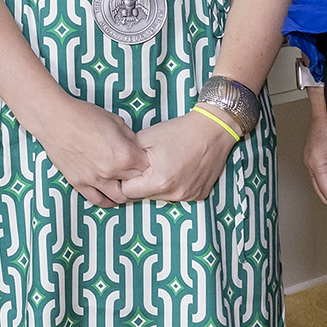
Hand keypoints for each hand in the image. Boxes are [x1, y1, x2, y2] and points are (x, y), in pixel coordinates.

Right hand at [28, 94, 149, 207]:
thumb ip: (130, 138)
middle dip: (138, 179)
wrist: (55, 119)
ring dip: (125, 193)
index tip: (145, 161)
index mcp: (124, 154)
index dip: (148, 164)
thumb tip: (138, 147)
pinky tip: (110, 196)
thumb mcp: (116, 121)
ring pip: (119, 198)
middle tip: (138, 174)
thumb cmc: (84, 115)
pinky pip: (97, 200)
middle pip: (135, 184)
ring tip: (125, 186)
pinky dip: (107, 200)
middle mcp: (112, 171)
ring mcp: (95, 180)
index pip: (147, 169)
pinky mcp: (79, 183)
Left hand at [119, 111, 237, 203]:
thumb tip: (113, 166)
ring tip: (165, 163)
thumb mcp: (145, 138)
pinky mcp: (199, 195)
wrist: (213, 130)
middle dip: (141, 182)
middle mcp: (175, 194)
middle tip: (149, 162)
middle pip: (144, 195)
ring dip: (157, 184)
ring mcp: (189, 197)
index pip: (128, 192)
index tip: (130, 167)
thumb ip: (126, 156)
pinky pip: (177, 194)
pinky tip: (179, 168)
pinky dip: (174, 185)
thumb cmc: (178, 131)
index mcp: (158, 182)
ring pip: (160, 196)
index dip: (125, 179)